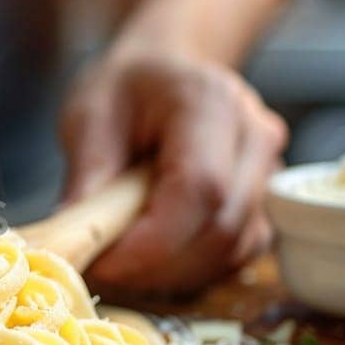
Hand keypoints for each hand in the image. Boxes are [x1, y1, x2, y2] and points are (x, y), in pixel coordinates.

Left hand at [58, 44, 285, 294]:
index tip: (103, 262)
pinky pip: (237, 254)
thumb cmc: (129, 88)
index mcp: (211, 102)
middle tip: (102, 267)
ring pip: (232, 249)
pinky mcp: (266, 203)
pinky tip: (154, 253)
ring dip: (174, 272)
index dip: (153, 240)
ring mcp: (270, 171)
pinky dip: (193, 268)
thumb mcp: (89, 114)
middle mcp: (255, 137)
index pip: (198, 187)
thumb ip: (86, 173)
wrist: (169, 72)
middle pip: (220, 227)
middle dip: (157, 264)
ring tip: (123, 256)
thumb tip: (74, 236)